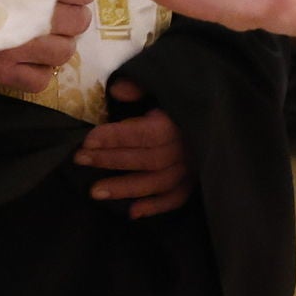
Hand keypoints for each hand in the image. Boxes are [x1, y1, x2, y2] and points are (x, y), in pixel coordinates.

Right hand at [0, 0, 92, 97]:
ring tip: (43, 38)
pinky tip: (27, 60)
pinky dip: (39, 72)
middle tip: (58, 15)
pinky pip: (41, 80)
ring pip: (65, 52)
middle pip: (78, 21)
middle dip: (74, 18)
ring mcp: (13, 47)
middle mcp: (22, 15)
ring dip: (60, 46)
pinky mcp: (1, 72)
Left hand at [76, 81, 191, 217]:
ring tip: (94, 192)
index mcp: (179, 121)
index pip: (146, 133)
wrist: (216, 107)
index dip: (116, 137)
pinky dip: (156, 206)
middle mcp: (187, 147)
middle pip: (148, 159)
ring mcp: (193, 167)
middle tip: (80, 159)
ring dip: (126, 188)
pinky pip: (177, 198)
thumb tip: (117, 90)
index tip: (88, 139)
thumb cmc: (180, 95)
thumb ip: (141, 85)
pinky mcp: (196, 180)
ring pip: (159, 183)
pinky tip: (132, 213)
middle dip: (111, 160)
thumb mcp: (163, 82)